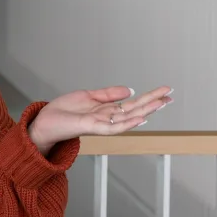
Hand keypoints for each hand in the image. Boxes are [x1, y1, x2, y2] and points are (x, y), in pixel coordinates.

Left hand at [28, 85, 172, 155]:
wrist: (45, 122)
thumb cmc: (63, 112)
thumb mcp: (88, 96)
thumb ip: (108, 94)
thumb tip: (129, 90)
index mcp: (106, 110)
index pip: (132, 102)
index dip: (149, 96)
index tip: (165, 90)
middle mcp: (107, 117)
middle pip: (135, 109)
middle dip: (153, 102)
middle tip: (171, 95)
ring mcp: (101, 123)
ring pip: (128, 117)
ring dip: (146, 110)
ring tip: (161, 103)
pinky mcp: (92, 127)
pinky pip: (114, 127)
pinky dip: (128, 123)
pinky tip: (140, 118)